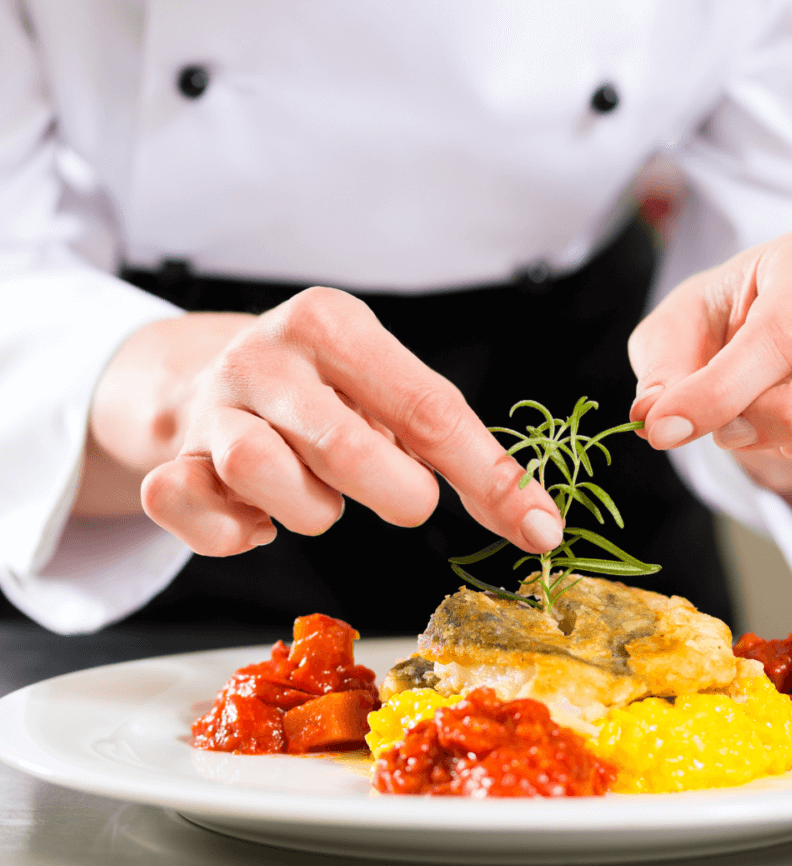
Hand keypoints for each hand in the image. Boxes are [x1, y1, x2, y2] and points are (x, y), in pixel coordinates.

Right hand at [80, 288, 563, 555]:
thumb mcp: (395, 393)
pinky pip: (189, 509)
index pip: (429, 408)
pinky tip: (257, 516)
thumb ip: (460, 449)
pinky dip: (233, 533)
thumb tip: (537, 523)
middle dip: (394, 493)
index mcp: (334, 323)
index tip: (537, 529)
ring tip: (317, 492)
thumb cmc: (328, 390)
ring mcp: (211, 406)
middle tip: (402, 495)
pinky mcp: (170, 457)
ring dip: (310, 511)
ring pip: (265, 477)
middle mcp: (265, 355)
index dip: (488, 478)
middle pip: (347, 448)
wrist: (213, 374)